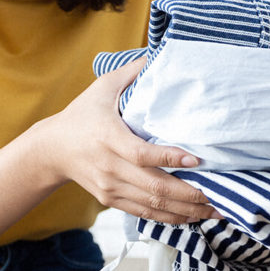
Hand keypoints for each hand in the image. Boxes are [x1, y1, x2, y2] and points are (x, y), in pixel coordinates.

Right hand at [36, 58, 218, 224]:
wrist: (51, 150)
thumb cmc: (81, 114)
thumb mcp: (102, 87)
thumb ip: (132, 71)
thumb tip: (160, 52)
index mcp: (108, 137)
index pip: (142, 154)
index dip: (170, 159)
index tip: (197, 160)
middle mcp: (110, 167)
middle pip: (154, 187)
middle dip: (190, 195)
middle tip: (218, 197)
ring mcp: (110, 187)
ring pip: (153, 205)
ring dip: (186, 211)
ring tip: (213, 211)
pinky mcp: (110, 200)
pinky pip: (144, 213)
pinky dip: (170, 218)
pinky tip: (191, 217)